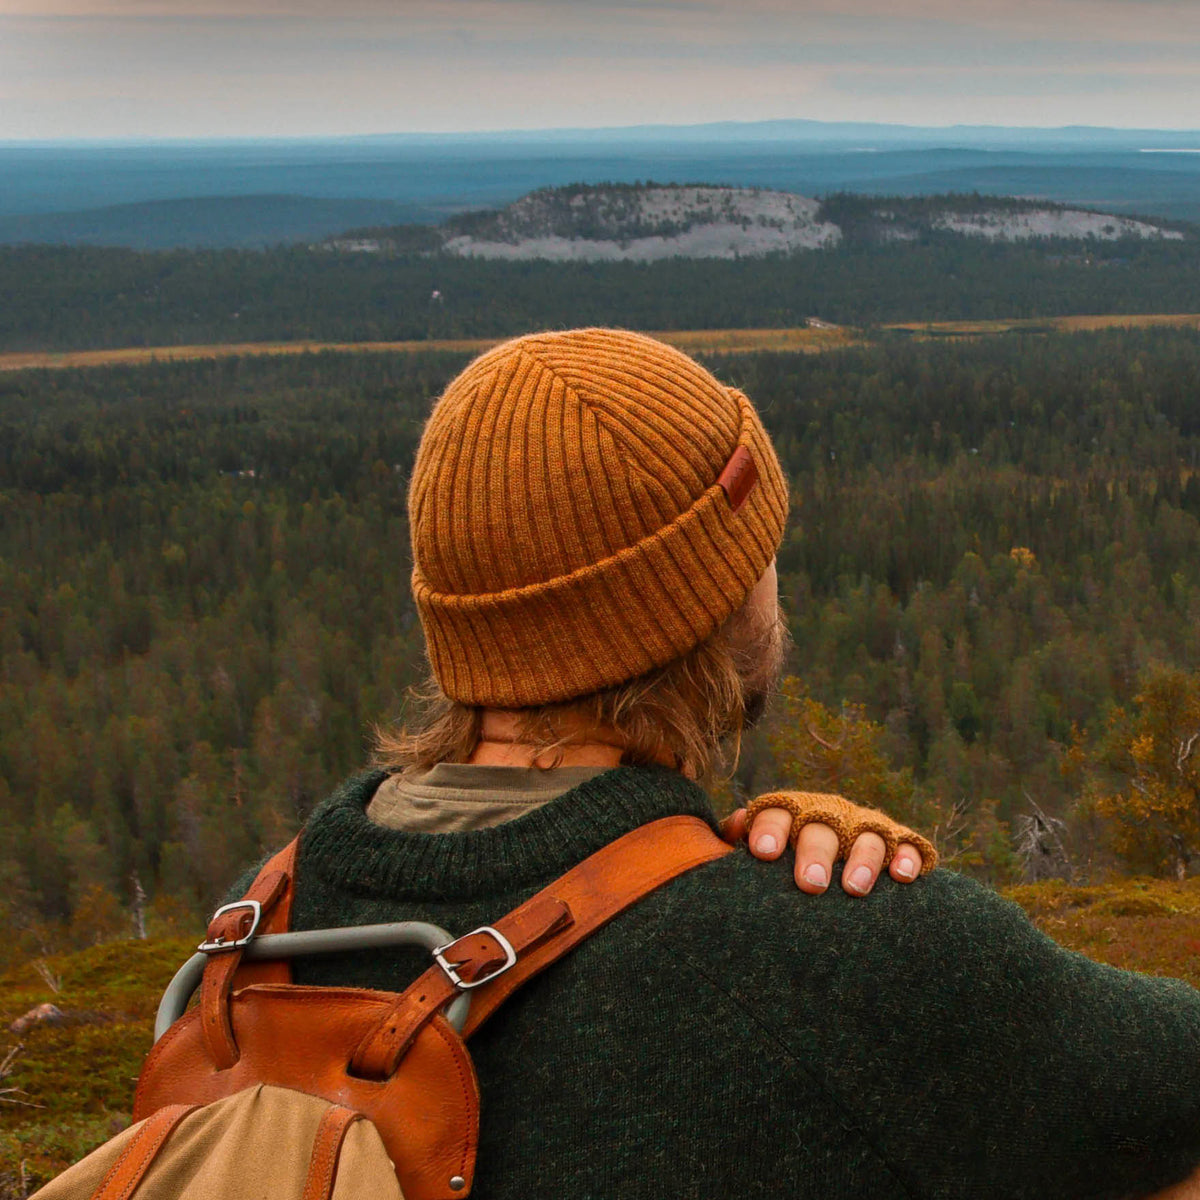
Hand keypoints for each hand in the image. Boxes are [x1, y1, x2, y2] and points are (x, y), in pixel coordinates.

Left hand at [719, 795, 933, 897]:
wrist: (832, 862)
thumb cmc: (785, 862)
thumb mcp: (761, 848)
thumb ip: (742, 838)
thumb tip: (735, 825)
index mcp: (791, 813)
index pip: (777, 813)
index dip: (770, 829)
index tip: (763, 853)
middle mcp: (829, 814)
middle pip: (822, 827)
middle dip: (816, 853)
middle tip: (810, 884)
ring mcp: (865, 827)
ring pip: (868, 836)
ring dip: (863, 859)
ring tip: (853, 888)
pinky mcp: (899, 842)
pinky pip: (908, 846)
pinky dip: (906, 857)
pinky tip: (901, 876)